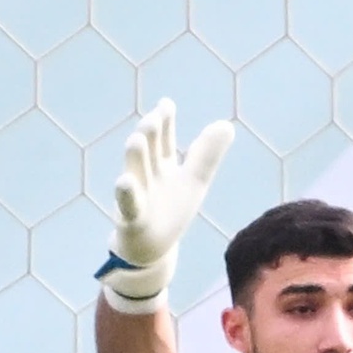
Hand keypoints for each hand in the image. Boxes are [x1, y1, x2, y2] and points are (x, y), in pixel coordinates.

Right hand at [94, 98, 234, 311]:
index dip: (165, 122)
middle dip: (150, 135)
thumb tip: (227, 124)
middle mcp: (147, 175)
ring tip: (137, 139)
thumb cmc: (170, 209)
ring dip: (136, 157)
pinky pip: (129, 205)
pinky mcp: (132, 219)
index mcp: (162, 165)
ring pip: (135, 173)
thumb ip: (206, 154)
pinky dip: (127, 194)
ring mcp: (138, 196)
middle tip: (155, 117)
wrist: (152, 248)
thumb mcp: (193, 181)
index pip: (164, 139)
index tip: (167, 104)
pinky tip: (124, 181)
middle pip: (149, 151)